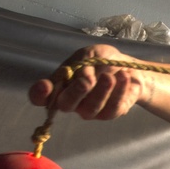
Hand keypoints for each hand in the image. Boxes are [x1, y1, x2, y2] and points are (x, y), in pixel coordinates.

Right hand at [28, 45, 147, 121]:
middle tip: (86, 80)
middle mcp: (70, 101)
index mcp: (60, 84)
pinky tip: (124, 77)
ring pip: (90, 109)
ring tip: (111, 76)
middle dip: (75, 92)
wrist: (130, 68)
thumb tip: (84, 80)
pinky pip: (111, 109)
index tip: (45, 86)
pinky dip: (119, 92)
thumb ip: (83, 65)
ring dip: (101, 91)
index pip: (40, 96)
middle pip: (65, 104)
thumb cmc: (104, 60)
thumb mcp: (91, 54)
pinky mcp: (108, 114)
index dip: (39, 94)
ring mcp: (88, 110)